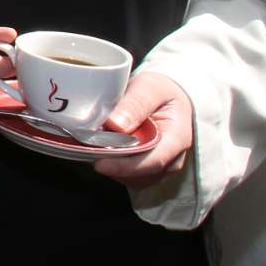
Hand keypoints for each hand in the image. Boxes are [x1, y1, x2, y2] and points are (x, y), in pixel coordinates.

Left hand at [95, 72, 194, 188]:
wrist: (167, 98)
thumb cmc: (161, 91)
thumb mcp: (150, 87)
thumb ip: (135, 103)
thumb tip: (116, 124)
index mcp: (177, 138)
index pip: (153, 161)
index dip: (125, 166)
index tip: (100, 163)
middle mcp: (171, 159)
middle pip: (139, 174)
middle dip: (112, 164)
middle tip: (88, 146)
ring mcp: (159, 168)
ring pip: (130, 178)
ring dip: (111, 164)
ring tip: (96, 142)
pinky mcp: (145, 170)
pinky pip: (126, 175)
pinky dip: (112, 164)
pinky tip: (102, 147)